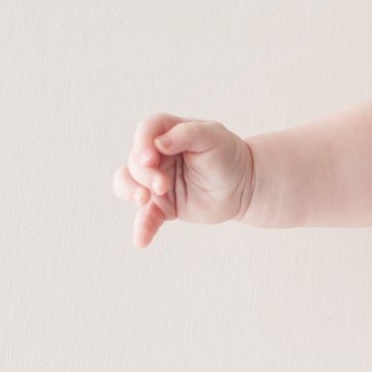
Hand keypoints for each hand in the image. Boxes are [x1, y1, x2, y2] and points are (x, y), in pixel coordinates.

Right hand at [113, 114, 253, 247]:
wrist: (244, 186)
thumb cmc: (228, 155)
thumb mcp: (213, 136)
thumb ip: (187, 134)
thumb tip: (159, 143)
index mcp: (167, 132)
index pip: (146, 130)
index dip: (142, 142)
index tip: (150, 157)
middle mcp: (156, 155)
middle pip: (135, 160)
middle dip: (144, 174)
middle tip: (162, 185)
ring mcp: (155, 180)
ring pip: (127, 184)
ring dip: (131, 192)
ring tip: (144, 200)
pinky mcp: (162, 205)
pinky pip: (146, 216)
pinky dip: (142, 227)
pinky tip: (141, 240)